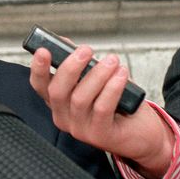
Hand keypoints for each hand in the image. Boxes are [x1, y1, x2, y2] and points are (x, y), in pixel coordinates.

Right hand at [29, 45, 172, 178]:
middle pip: (57, 92)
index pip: (39, 86)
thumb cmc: (117, 103)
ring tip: (112, 61)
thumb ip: (80, 65)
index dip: (38, 68)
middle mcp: (64, 117)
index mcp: (58, 102)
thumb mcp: (94, 81)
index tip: (43, 51)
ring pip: (80, 99)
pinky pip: (102, 108)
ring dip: (97, 75)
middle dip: (71, 67)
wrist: (141, 133)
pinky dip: (112, 88)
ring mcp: (80, 129)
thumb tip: (66, 44)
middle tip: (86, 50)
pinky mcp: (99, 135)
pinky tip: (121, 75)